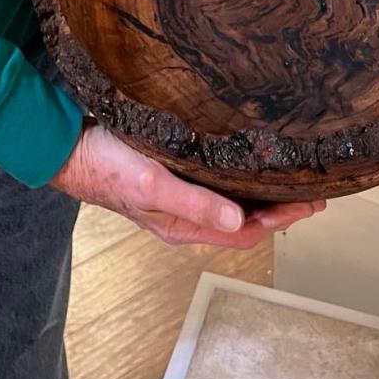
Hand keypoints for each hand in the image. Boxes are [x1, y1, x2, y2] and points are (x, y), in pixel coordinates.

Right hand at [50, 118, 324, 247]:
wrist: (66, 147)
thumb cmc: (107, 167)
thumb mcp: (152, 184)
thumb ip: (194, 202)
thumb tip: (238, 217)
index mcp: (183, 226)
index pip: (245, 231)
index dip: (282, 220)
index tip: (313, 201)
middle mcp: (183, 216)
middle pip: (242, 220)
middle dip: (279, 207)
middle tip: (312, 187)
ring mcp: (175, 197)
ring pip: (229, 202)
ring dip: (259, 193)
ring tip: (287, 174)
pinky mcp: (167, 175)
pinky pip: (212, 184)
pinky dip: (236, 177)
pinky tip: (244, 158)